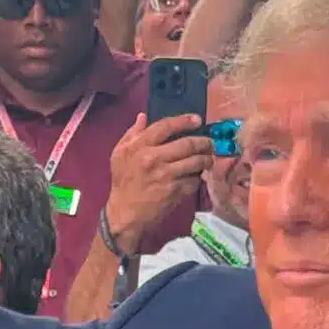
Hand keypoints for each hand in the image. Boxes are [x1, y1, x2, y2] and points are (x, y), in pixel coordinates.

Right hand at [104, 112, 213, 251]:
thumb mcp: (119, 154)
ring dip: (206, 159)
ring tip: (208, 159)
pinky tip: (197, 177)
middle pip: (187, 144)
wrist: (124, 213)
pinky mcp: (174, 191)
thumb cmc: (123, 182)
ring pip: (195, 162)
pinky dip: (198, 178)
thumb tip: (143, 116)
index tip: (197, 119)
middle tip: (210, 143)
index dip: (184, 121)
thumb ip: (132, 134)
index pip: (165, 126)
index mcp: (139, 146)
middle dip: (203, 142)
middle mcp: (153, 158)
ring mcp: (165, 175)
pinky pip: (193, 180)